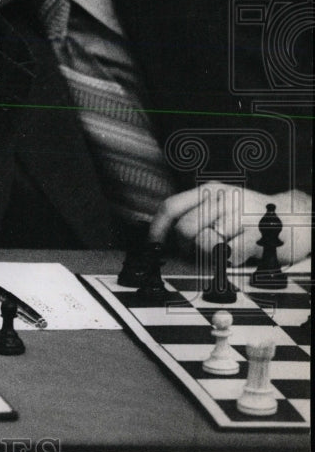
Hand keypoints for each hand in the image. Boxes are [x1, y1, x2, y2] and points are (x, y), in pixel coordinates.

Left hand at [149, 184, 311, 265]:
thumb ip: (195, 215)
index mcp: (210, 190)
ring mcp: (241, 214)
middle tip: (197, 255)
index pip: (171, 207)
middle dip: (184, 248)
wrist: (297, 219)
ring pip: (204, 243)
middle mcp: (223, 198)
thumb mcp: (222, 207)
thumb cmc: (252, 218)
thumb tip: (163, 238)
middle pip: (184, 229)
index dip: (157, 229)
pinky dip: (227, 261)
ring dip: (206, 257)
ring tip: (220, 254)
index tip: (153, 246)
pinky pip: (228, 254)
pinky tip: (236, 256)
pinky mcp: (257, 233)